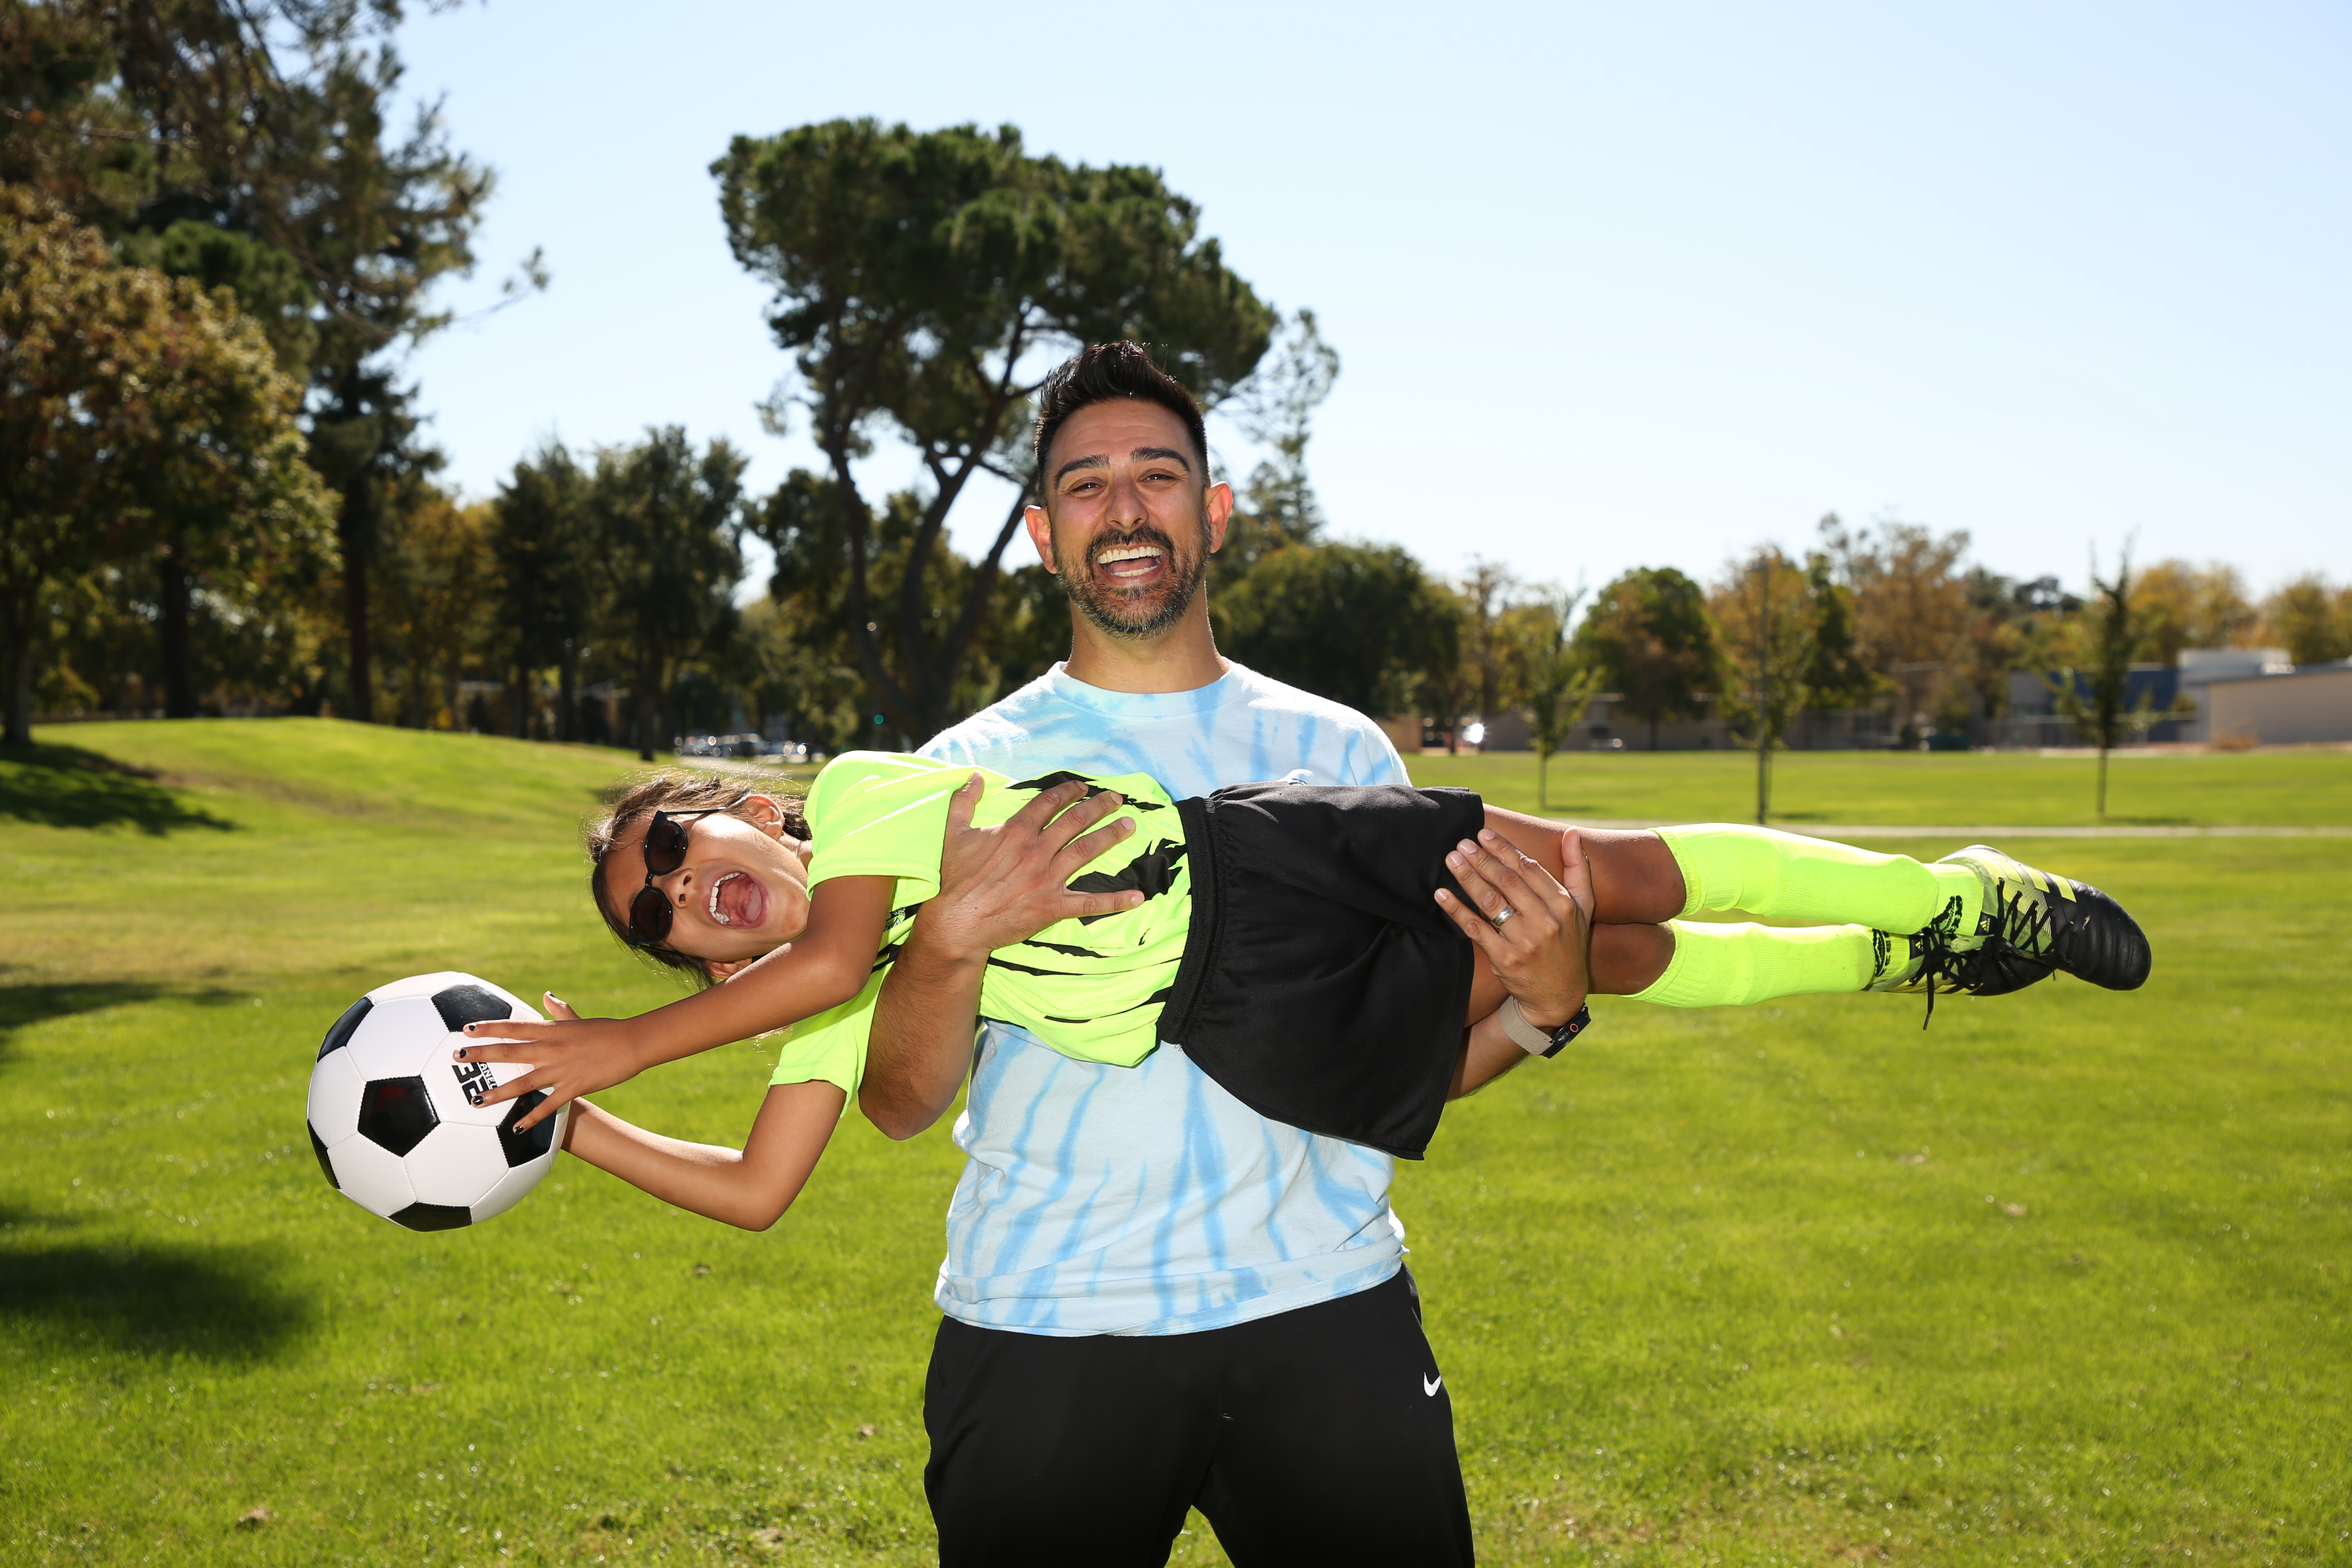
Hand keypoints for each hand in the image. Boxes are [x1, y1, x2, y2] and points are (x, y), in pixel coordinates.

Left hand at [452, 992, 642, 1132]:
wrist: (632, 1043)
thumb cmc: (606, 1030)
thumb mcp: (578, 1019)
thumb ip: (559, 1010)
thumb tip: (547, 995)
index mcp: (551, 1031)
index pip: (513, 1027)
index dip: (489, 1028)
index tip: (467, 1029)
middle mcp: (551, 1049)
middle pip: (510, 1052)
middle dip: (482, 1055)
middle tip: (458, 1058)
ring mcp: (561, 1069)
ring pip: (523, 1082)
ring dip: (498, 1092)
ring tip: (476, 1100)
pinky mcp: (574, 1087)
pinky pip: (548, 1105)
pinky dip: (531, 1117)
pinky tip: (516, 1128)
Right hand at [913, 772, 1144, 962]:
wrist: (958, 922)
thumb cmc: (955, 880)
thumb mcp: (953, 834)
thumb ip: (964, 801)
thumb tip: (975, 776)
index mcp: (1016, 830)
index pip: (1049, 802)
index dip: (1068, 791)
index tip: (1082, 786)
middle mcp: (1037, 849)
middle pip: (1075, 820)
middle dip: (1099, 806)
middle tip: (1117, 798)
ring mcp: (1048, 877)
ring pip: (1088, 849)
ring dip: (1112, 835)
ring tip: (1130, 825)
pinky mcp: (1054, 905)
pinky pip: (1090, 903)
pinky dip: (1116, 900)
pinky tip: (1138, 896)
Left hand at [1434, 826, 1591, 1028]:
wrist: (1559, 996)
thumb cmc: (1570, 944)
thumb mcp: (1584, 908)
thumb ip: (1578, 869)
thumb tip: (1572, 832)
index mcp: (1564, 905)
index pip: (1529, 868)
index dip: (1504, 849)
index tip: (1484, 834)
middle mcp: (1546, 922)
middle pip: (1507, 882)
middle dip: (1482, 859)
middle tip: (1462, 843)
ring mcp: (1524, 942)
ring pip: (1490, 901)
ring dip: (1467, 878)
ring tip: (1451, 860)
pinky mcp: (1505, 959)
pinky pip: (1476, 929)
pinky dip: (1457, 910)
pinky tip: (1441, 895)